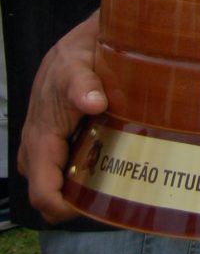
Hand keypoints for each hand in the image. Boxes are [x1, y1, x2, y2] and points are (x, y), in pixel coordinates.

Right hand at [17, 12, 105, 222]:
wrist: (77, 44)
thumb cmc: (77, 55)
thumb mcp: (81, 64)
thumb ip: (84, 84)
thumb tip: (93, 102)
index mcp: (41, 135)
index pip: (43, 192)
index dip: (64, 209)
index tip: (94, 207)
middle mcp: (36, 144)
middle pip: (46, 194)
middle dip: (72, 203)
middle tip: (109, 195)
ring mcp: (42, 143)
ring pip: (51, 183)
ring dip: (73, 189)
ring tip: (108, 181)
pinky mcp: (52, 139)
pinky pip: (57, 168)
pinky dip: (75, 174)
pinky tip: (101, 164)